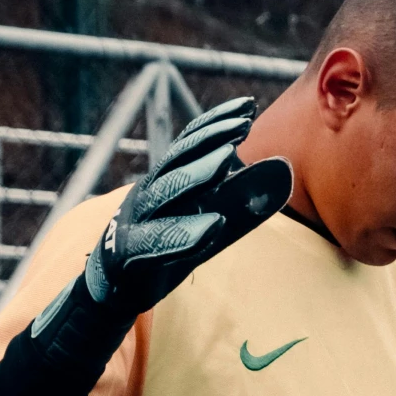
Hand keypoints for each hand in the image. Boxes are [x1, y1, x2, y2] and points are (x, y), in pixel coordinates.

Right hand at [84, 97, 291, 319]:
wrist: (110, 290)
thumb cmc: (162, 249)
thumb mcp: (205, 223)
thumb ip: (240, 201)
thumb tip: (285, 170)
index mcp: (164, 181)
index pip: (188, 144)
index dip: (215, 122)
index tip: (248, 105)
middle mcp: (148, 195)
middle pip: (177, 160)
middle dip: (209, 139)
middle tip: (243, 124)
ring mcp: (134, 223)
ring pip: (165, 193)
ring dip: (196, 174)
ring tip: (227, 158)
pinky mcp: (128, 256)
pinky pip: (157, 241)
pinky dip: (184, 233)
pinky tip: (214, 226)